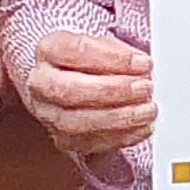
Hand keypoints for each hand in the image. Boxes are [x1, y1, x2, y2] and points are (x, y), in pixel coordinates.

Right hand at [22, 29, 155, 158]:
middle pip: (69, 90)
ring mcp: (48, 115)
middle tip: (144, 88)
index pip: (76, 52)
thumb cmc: (89, 62)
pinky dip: (121, 137)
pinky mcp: (63, 140)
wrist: (72, 82)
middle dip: (113, 91)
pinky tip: (141, 127)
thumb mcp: (104, 44)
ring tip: (147, 110)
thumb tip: (142, 66)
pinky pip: (89, 144)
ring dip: (118, 118)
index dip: (113, 59)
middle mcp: (42, 84)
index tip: (142, 63)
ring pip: (75, 123)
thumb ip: (121, 53)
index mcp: (49, 50)